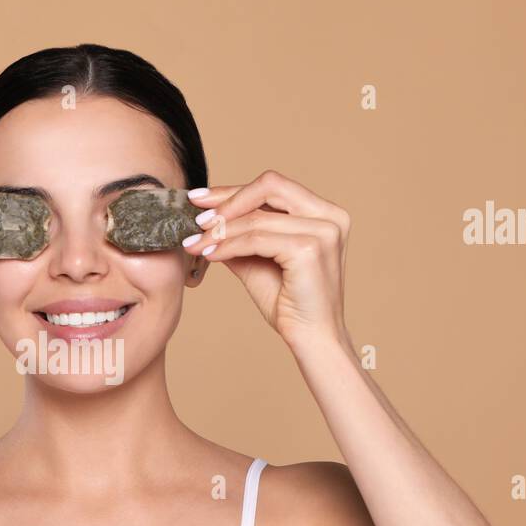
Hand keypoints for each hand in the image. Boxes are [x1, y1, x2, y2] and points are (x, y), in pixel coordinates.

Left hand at [183, 170, 351, 352]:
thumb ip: (241, 236)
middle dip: (227, 200)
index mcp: (324, 213)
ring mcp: (323, 231)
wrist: (312, 339)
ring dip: (220, 230)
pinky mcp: (310, 249)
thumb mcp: (259, 259)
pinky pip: (256, 239)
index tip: (200, 199)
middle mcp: (330, 216)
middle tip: (196, 217)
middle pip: (269, 186)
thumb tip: (206, 218)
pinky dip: (228, 245)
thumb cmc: (290, 303)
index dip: (233, 190)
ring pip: (257, 218)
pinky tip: (209, 254)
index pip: (273, 187)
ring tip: (195, 244)